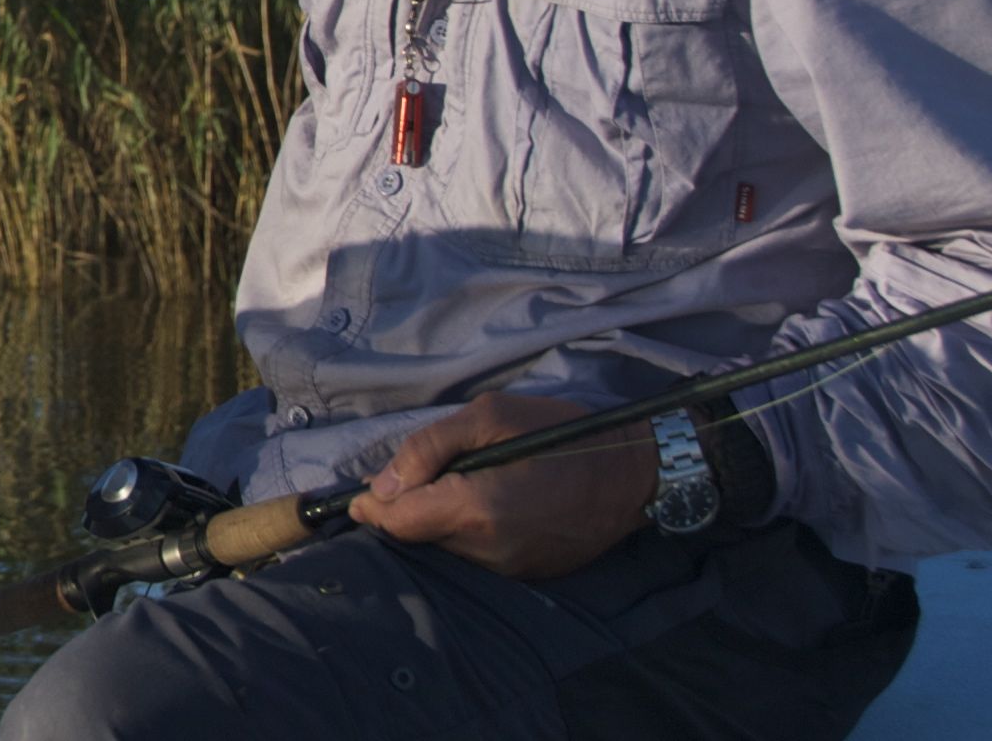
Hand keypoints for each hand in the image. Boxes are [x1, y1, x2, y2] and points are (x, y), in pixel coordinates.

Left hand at [346, 392, 655, 579]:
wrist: (634, 473)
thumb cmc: (562, 433)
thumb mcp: (491, 415)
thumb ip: (430, 447)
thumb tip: (382, 482)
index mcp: (477, 509)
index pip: (398, 523)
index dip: (371, 508)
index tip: (357, 496)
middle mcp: (489, 550)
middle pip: (419, 538)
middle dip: (405, 510)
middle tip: (409, 478)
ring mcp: (510, 568)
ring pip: (447, 549)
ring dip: (437, 521)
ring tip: (453, 484)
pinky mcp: (528, 574)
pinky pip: (477, 556)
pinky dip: (467, 533)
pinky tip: (482, 504)